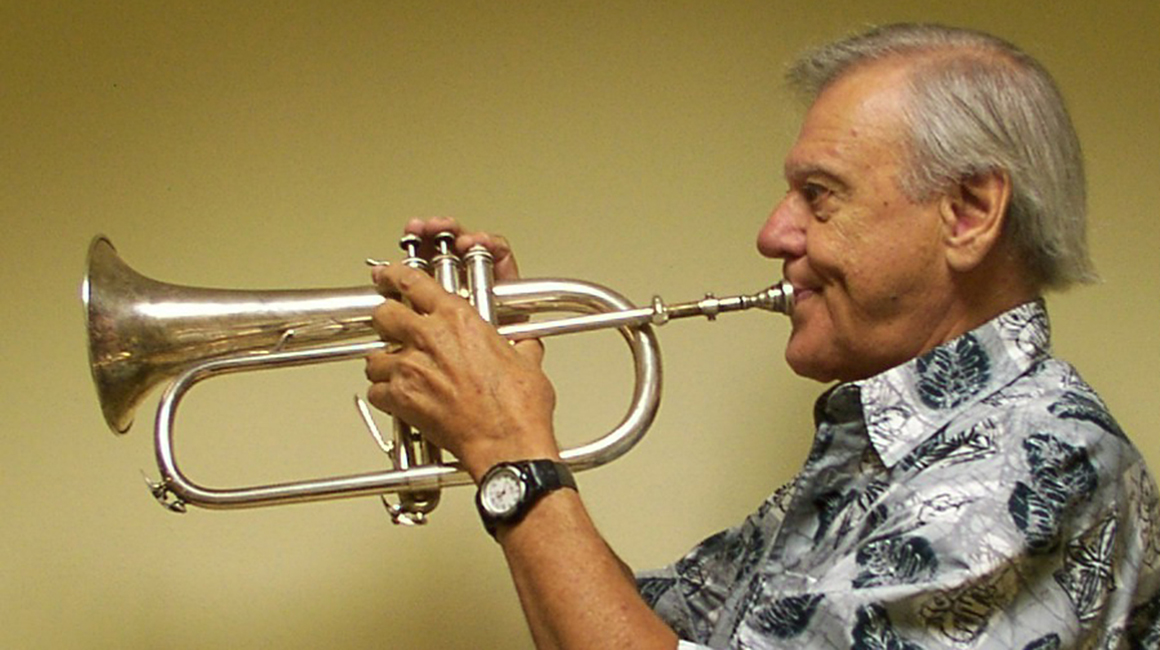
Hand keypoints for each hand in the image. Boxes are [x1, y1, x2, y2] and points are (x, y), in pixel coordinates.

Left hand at [364, 220, 559, 480]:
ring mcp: (411, 368)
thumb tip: (521, 341)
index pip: (414, 282)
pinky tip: (398, 398)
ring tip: (397, 370)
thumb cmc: (517, 407)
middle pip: (384, 314)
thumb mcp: (526, 359)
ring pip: (374, 355)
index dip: (395, 275)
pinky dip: (384, 394)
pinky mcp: (400, 398)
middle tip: (391, 327)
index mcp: (458, 319)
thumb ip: (516, 342)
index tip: (388, 275)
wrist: (506, 442)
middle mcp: (429, 338)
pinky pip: (376, 391)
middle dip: (386, 320)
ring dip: (383, 361)